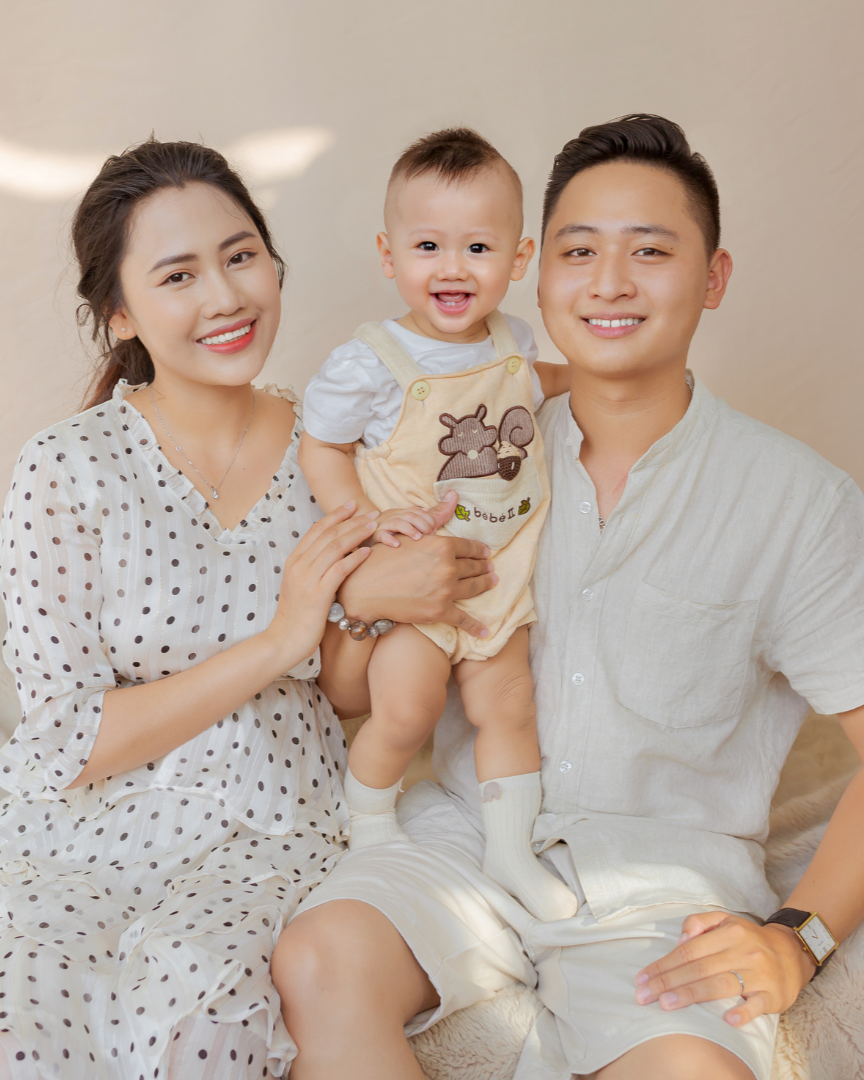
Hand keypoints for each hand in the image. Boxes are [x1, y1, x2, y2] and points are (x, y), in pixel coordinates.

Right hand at [262, 502, 377, 666]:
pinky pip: (339, 570)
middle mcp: (299, 565)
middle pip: (328, 534)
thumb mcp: (300, 585)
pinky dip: (354, 558)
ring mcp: (307, 579)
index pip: (316, 529)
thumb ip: (313, 568)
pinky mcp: (318, 595)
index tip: (352, 506)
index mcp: (294, 561)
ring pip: (335, 547)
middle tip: (371, 513)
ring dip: (357, 534)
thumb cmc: (297, 615)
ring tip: (374, 527)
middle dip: (352, 520)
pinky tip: (368, 552)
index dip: (335, 515)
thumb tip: (333, 555)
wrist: (284, 640)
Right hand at [338, 491, 497, 637]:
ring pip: (473, 588)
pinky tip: (485, 631)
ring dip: (485, 585)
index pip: (469, 547)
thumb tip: (453, 497)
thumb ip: (434, 517)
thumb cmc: (384, 557)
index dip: (479, 550)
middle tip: (491, 567)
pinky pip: (463, 619)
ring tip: (491, 582)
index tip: (485, 552)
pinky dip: (475, 626)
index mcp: (442, 546)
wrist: (364, 587)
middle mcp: (448, 568)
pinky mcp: (439, 611)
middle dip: (484, 567)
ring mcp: (445, 591)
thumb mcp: (410, 534)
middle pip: (474, 566)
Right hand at [371, 505, 438, 547]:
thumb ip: (438, 512)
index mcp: (406, 513)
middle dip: (422, 524)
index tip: (435, 531)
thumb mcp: (420, 523)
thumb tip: (454, 493)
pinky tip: (397, 545)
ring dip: (409, 529)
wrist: (369, 538)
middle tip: (430, 535)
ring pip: (397, 523)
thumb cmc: (399, 534)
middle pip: (410, 515)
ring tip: (418, 538)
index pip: (419, 511)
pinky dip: (389, 539)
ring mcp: (384, 525)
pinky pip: (381, 535)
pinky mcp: (375, 536)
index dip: (428, 519)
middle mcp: (395, 516)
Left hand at [634, 911, 815, 1027]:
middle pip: (700, 968)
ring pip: (721, 985)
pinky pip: (757, 1005)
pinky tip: (727, 1020)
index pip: (689, 950)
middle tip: (644, 996)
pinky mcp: (774, 995)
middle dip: (668, 982)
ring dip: (692, 995)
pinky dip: (743, 1012)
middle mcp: (743, 951)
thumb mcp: (725, 921)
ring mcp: (760, 974)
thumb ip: (699, 923)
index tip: (642, 978)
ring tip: (667, 1004)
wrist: (791, 952)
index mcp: (730, 932)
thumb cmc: (748, 939)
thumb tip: (680, 940)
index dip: (664, 964)